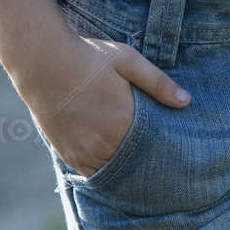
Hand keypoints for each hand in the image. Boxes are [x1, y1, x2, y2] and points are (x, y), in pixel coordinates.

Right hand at [18, 27, 190, 177]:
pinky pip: (92, 174)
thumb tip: (187, 101)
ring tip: (133, 159)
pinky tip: (110, 160)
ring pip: (113, 171)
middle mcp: (105, 142)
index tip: (172, 149)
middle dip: (144, 160)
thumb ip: (158, 82)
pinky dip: (102, 169)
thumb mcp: (127, 60)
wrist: (42, 61)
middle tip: (154, 157)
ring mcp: (85, 151)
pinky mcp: (68, 154)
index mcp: (124, 119)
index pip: (153, 147)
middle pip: (134, 162)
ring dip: (123, 166)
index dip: (163, 148)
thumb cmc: (87, 56)